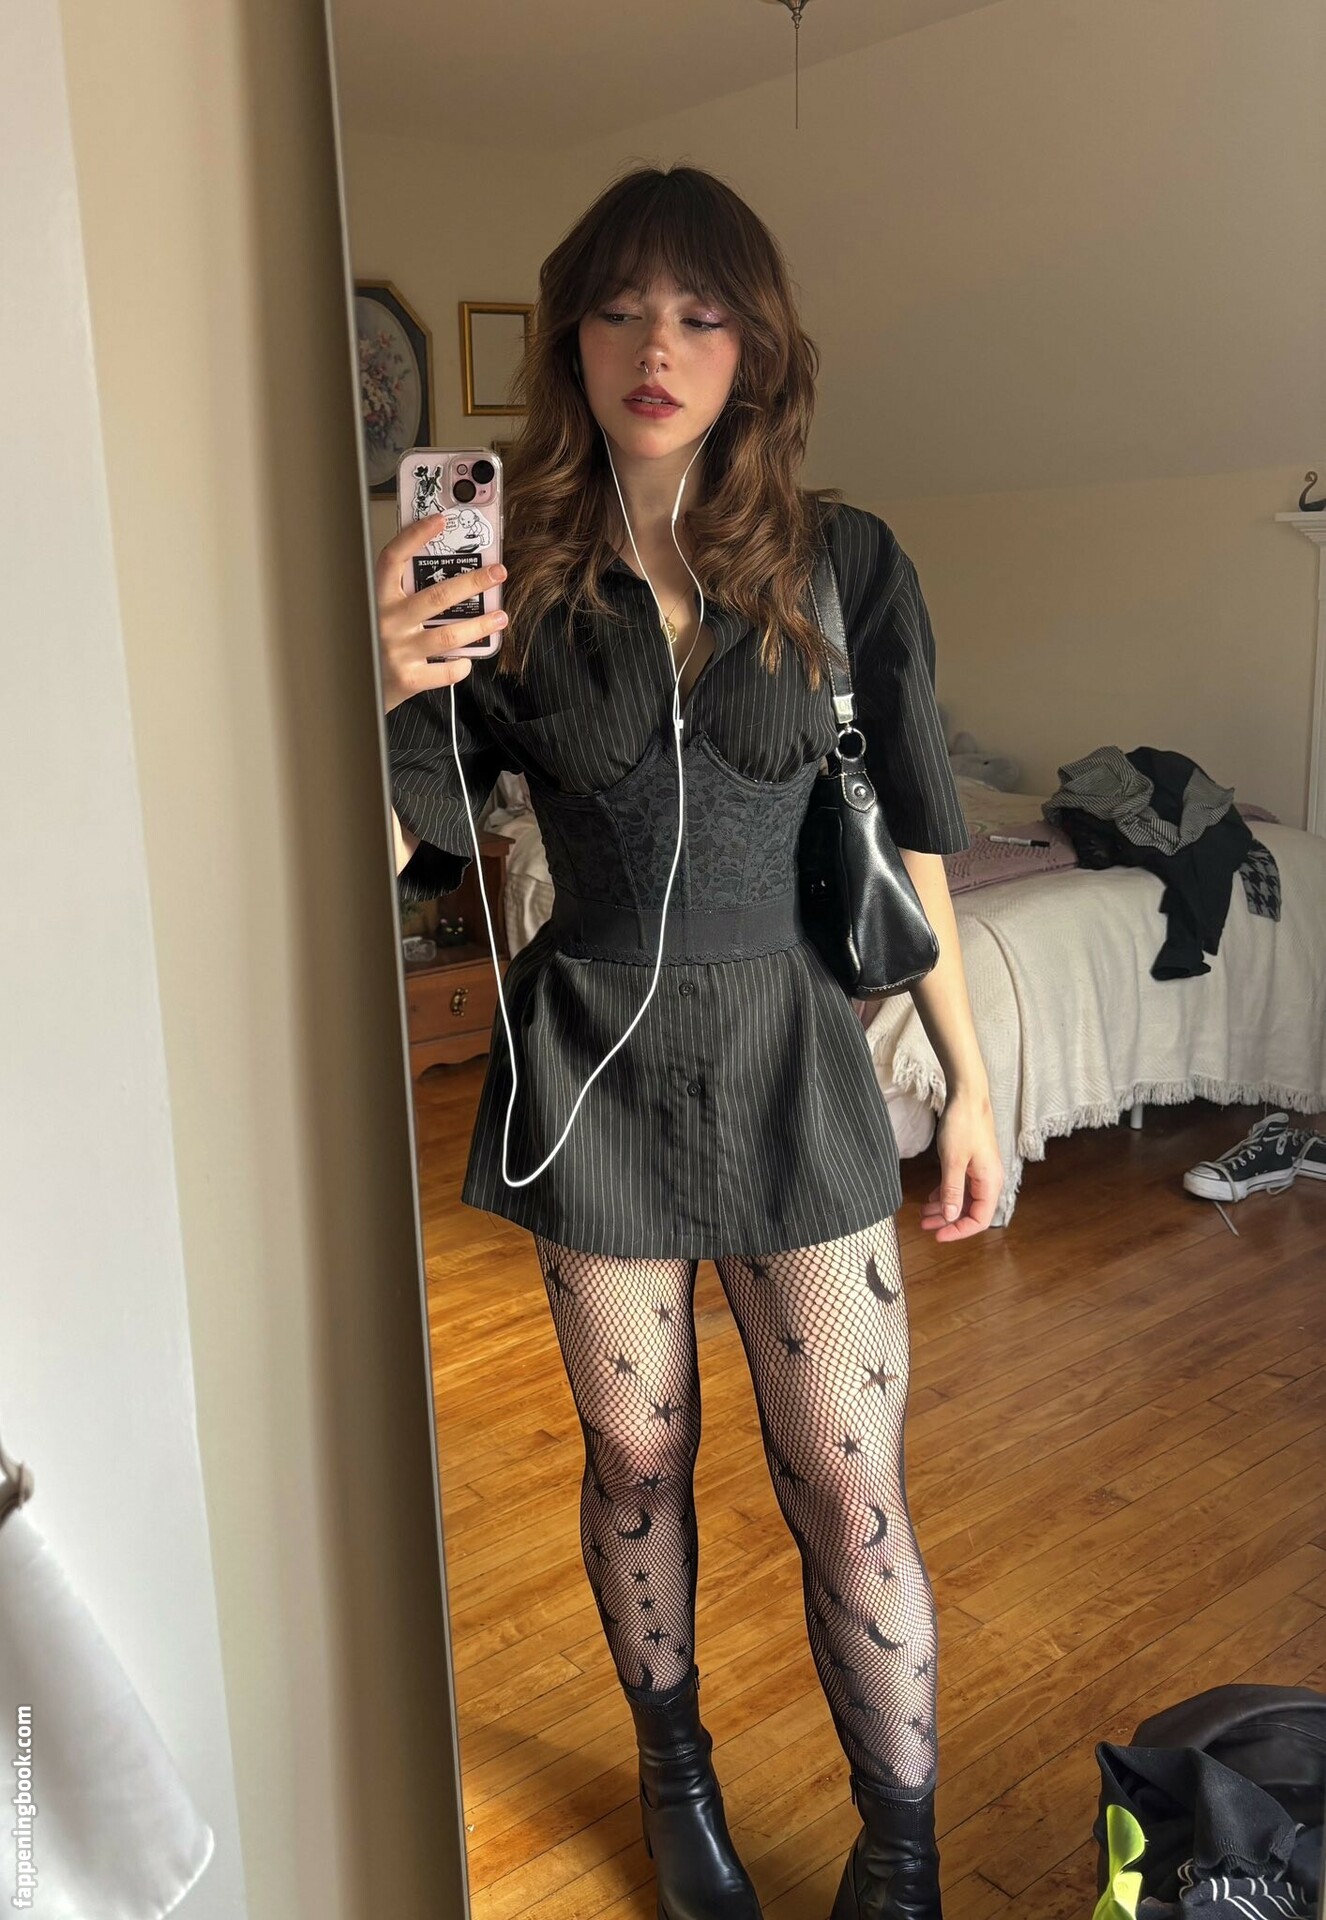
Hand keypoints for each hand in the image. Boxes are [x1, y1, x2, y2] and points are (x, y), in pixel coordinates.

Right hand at [375, 512, 508, 714]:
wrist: (354, 688)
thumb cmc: (373, 643)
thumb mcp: (379, 612)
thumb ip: (402, 594)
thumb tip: (446, 570)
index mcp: (377, 599)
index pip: (393, 560)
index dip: (414, 537)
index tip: (439, 520)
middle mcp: (386, 622)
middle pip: (437, 596)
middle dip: (473, 582)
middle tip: (498, 572)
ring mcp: (397, 651)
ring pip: (448, 635)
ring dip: (480, 625)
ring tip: (500, 617)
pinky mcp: (408, 679)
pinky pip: (446, 671)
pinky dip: (462, 664)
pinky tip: (467, 659)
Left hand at [920, 1086, 1003, 1241]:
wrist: (967, 1097)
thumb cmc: (963, 1125)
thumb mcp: (953, 1161)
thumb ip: (952, 1191)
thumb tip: (950, 1217)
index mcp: (990, 1183)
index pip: (979, 1219)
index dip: (959, 1231)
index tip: (938, 1235)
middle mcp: (988, 1180)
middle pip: (970, 1212)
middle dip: (947, 1221)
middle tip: (925, 1226)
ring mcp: (980, 1172)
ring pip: (963, 1200)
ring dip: (944, 1208)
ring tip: (923, 1214)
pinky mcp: (972, 1163)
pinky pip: (961, 1187)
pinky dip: (946, 1194)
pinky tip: (931, 1198)